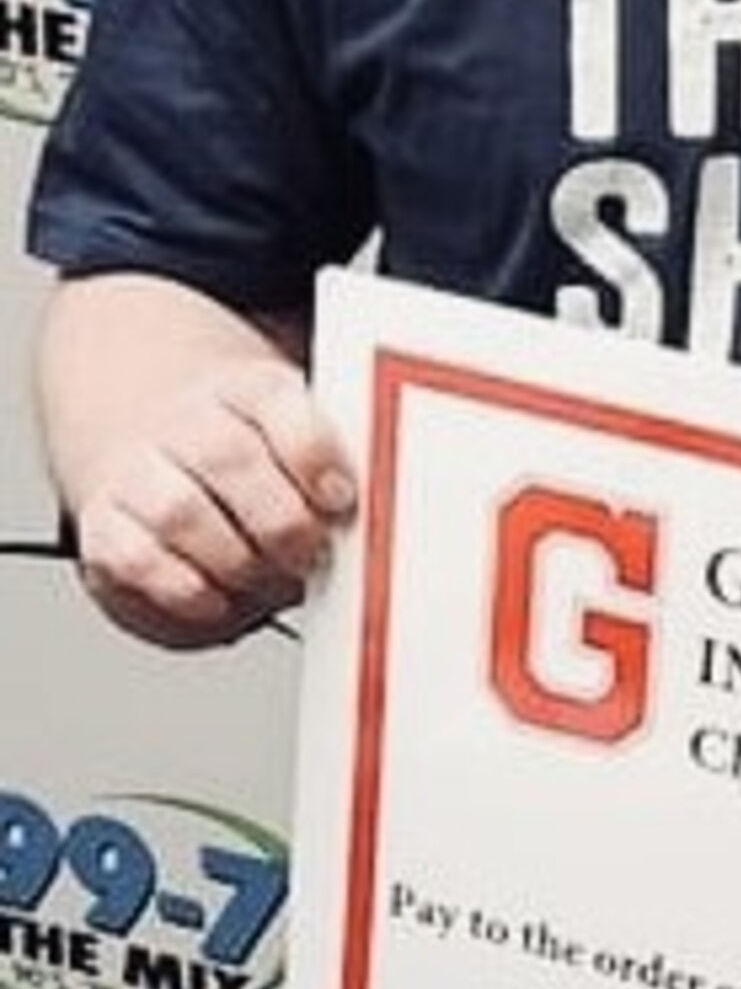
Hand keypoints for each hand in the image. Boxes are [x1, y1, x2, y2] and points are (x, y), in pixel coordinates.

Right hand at [67, 354, 355, 648]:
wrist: (155, 453)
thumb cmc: (256, 466)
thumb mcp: (303, 450)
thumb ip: (340, 474)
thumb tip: (388, 517)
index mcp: (248, 391)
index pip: (273, 399)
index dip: (310, 452)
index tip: (341, 497)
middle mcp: (186, 423)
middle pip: (227, 457)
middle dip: (281, 522)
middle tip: (312, 556)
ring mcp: (137, 471)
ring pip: (180, 510)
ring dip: (237, 560)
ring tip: (270, 580)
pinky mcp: (104, 526)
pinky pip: (133, 559)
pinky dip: (183, 588)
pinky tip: (217, 597)